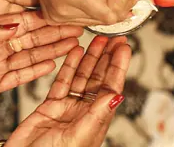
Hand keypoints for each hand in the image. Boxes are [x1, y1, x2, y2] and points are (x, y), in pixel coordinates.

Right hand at [0, 0, 137, 26]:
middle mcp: (60, 10)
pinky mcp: (54, 16)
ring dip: (111, 7)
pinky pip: (85, 18)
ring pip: (97, 21)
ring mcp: (56, 15)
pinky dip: (97, 8)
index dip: (128, 1)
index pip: (109, 13)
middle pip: (105, 20)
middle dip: (123, 4)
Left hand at [0, 10, 82, 112]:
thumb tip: (15, 24)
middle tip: (79, 27)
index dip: (42, 17)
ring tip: (74, 44)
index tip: (62, 11)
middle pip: (31, 38)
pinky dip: (36, 70)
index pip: (20, 20)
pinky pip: (19, 76)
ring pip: (29, 56)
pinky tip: (53, 63)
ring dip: (51, 50)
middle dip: (55, 32)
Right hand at [6, 35, 130, 146]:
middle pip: (98, 79)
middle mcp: (83, 112)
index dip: (118, 66)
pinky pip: (62, 81)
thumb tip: (116, 96)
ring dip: (89, 58)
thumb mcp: (79, 137)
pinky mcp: (49, 106)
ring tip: (97, 39)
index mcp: (95, 120)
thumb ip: (96, 115)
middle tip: (114, 37)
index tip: (124, 48)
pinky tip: (74, 52)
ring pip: (81, 77)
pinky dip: (68, 66)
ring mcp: (67, 108)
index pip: (111, 87)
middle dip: (106, 57)